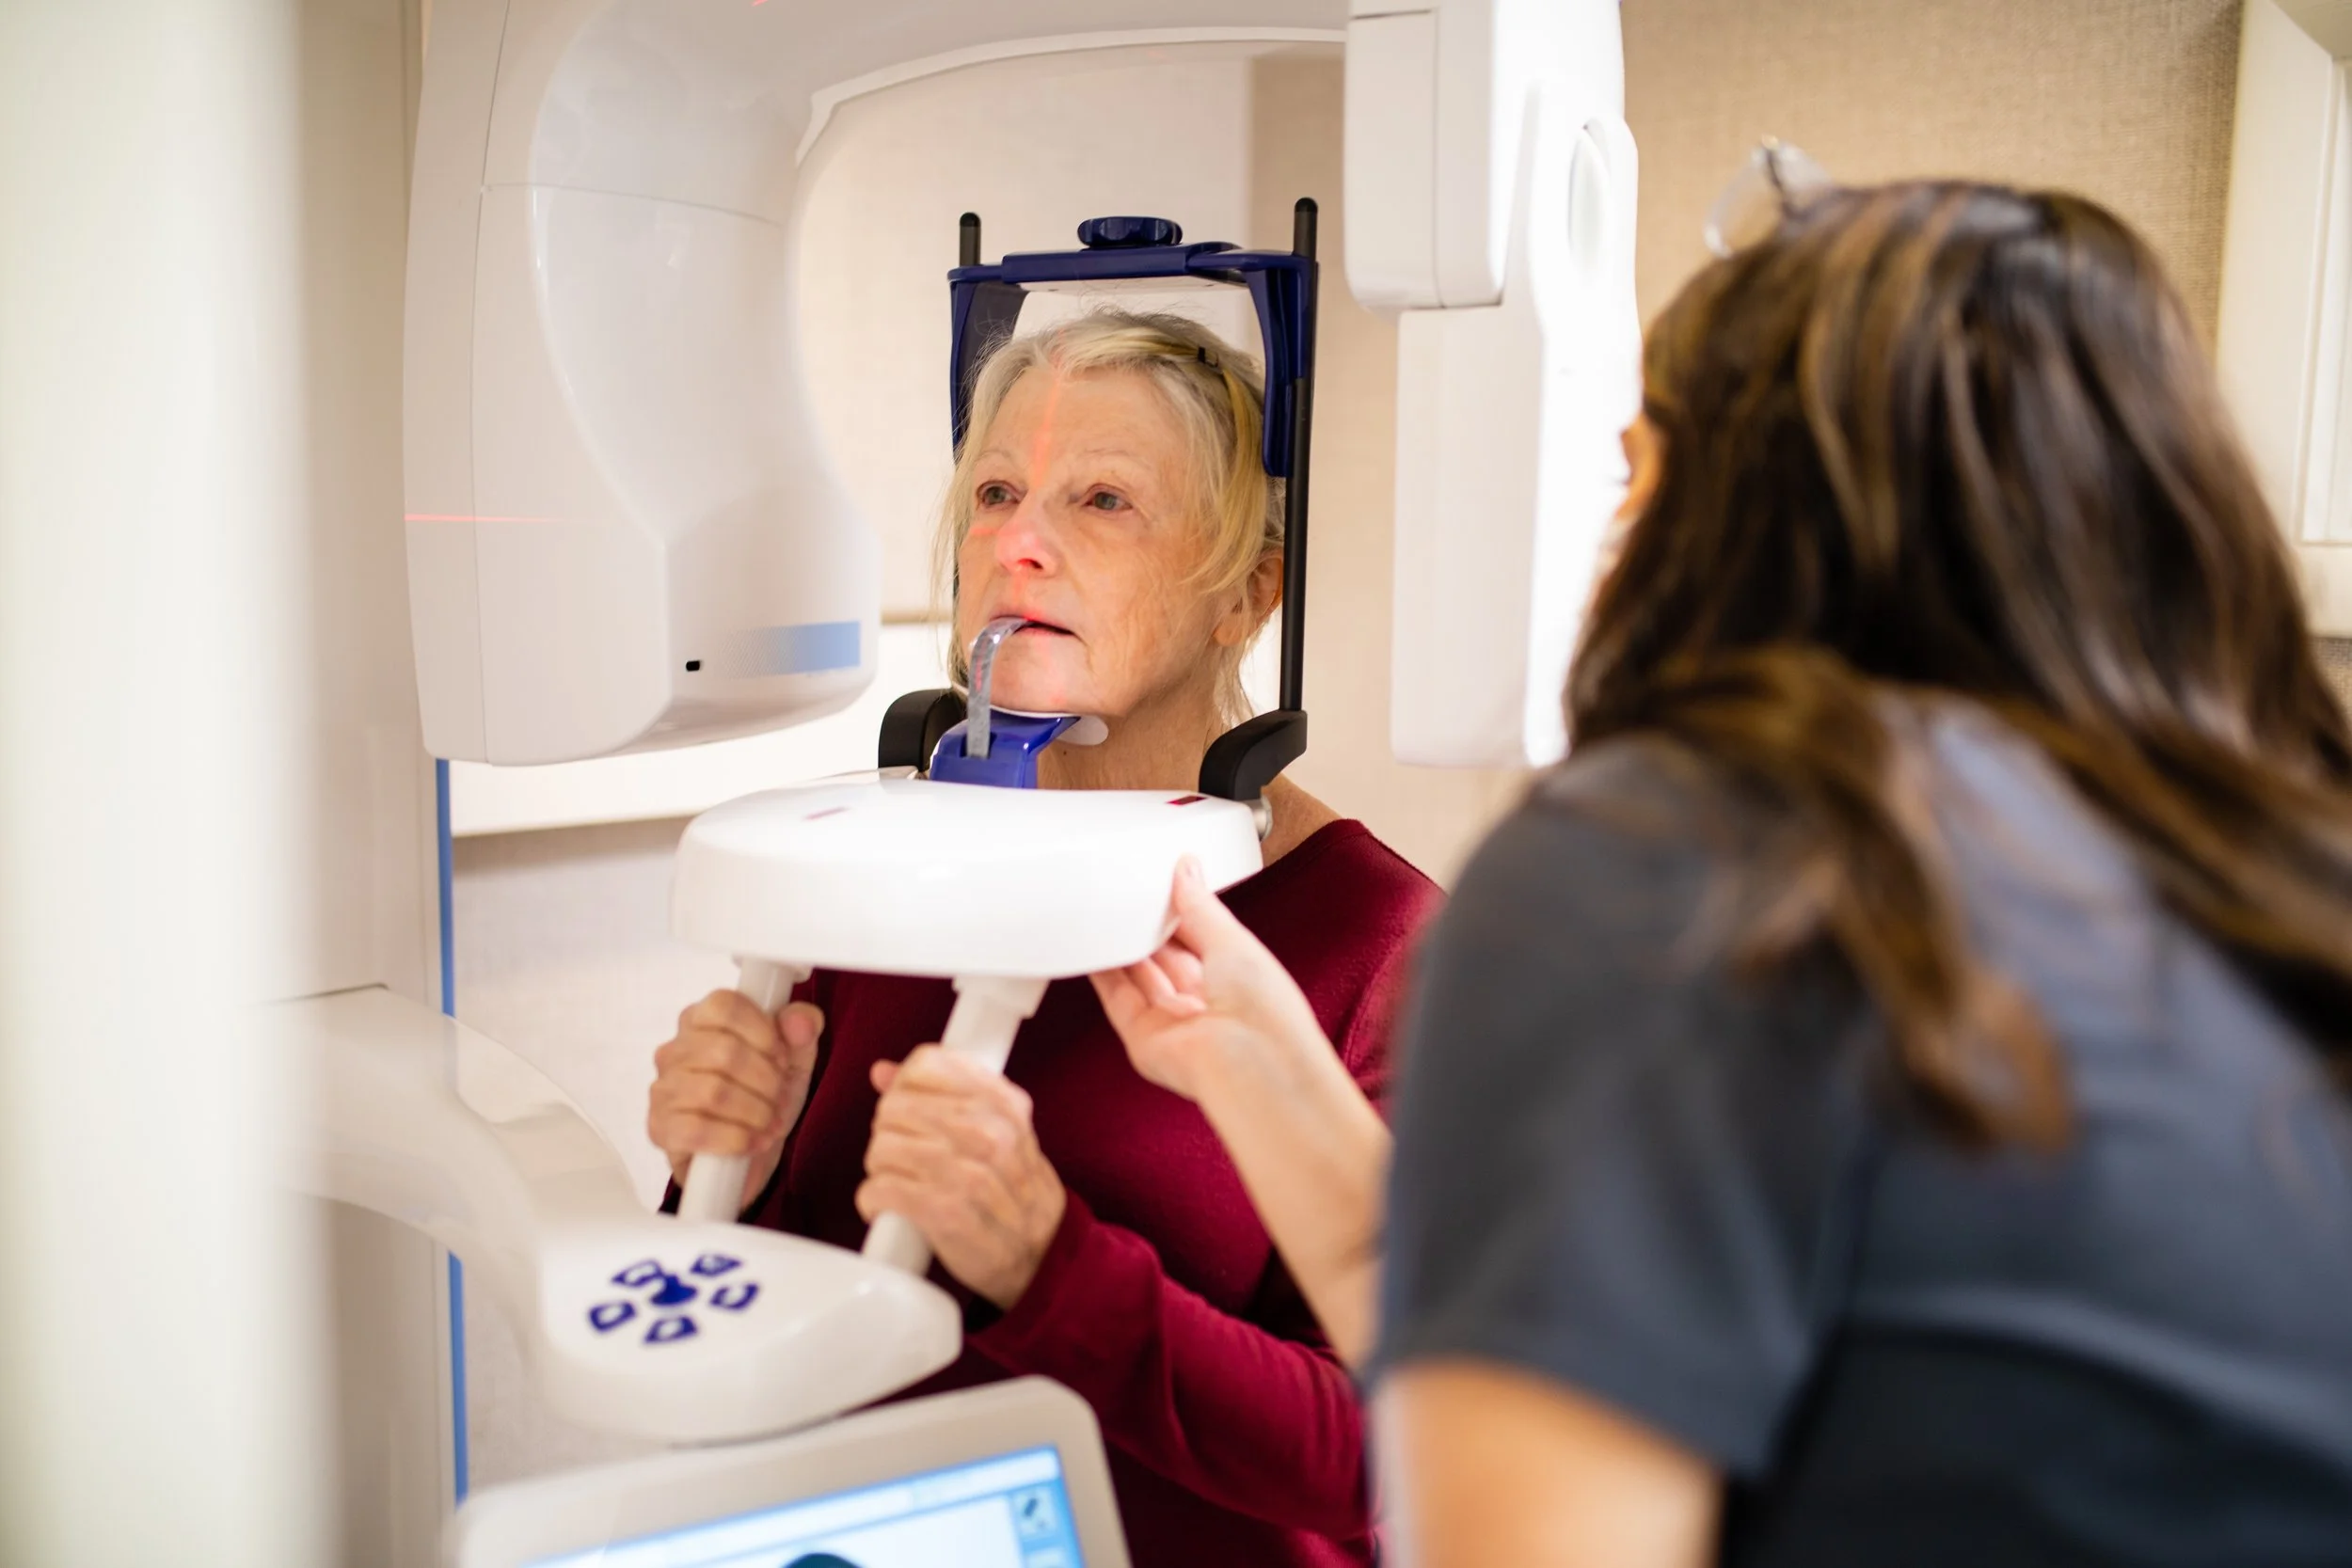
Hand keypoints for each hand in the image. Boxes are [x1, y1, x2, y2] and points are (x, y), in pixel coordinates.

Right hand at [647, 990, 823, 1213]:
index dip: (762, 1032)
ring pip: (713, 1092)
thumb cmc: (764, 1094)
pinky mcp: (660, 1129)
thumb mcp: (795, 1058)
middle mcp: (674, 1049)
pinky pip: (696, 1130)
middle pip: (724, 1052)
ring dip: (755, 1112)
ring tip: (770, 1124)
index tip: (782, 1059)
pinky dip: (735, 1139)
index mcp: (702, 1019)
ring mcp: (663, 1089)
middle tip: (780, 1099)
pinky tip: (752, 1143)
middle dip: (766, 1081)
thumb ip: (803, 1028)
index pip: (724, 1005)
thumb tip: (802, 1021)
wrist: (750, 1153)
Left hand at [856, 1047, 1064, 1309]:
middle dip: (888, 1131)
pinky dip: (873, 1199)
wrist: (1043, 1254)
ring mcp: (968, 1174)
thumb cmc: (1014, 1190)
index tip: (910, 1112)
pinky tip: (888, 1206)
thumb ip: (942, 1094)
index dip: (904, 1087)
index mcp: (1002, 1104)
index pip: (926, 1065)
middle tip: (902, 1155)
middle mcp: (988, 1133)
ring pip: (882, 1148)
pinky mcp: (945, 1214)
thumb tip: (882, 1071)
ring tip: (899, 1181)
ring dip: (880, 1168)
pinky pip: (880, 1189)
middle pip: (895, 1107)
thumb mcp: (998, 1130)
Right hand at [1090, 856, 1331, 1102]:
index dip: (1179, 912)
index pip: (1200, 938)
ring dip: (1123, 947)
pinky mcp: (1145, 1039)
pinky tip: (1094, 945)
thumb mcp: (1233, 939)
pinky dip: (1104, 973)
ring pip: (1140, 978)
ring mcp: (1173, 1023)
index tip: (1158, 885)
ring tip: (1105, 912)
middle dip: (1148, 928)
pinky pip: (1119, 1000)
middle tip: (1127, 895)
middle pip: (1166, 959)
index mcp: (1236, 980)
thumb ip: (1201, 906)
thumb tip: (1187, 868)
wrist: (1251, 1063)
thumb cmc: (1263, 1009)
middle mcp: (1204, 1004)